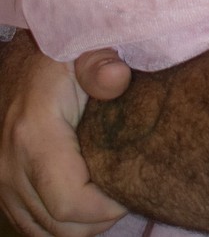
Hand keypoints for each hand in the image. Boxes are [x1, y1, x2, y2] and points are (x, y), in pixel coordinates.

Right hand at [0, 33, 126, 236]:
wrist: (21, 65)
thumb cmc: (60, 59)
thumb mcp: (82, 50)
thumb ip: (100, 63)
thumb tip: (118, 77)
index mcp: (34, 137)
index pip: (71, 204)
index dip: (108, 207)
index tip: (134, 186)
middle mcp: (11, 168)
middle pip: (62, 228)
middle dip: (102, 220)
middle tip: (129, 190)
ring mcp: (3, 184)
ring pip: (47, 233)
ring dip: (84, 225)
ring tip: (111, 194)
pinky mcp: (4, 191)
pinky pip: (34, 228)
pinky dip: (63, 224)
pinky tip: (88, 200)